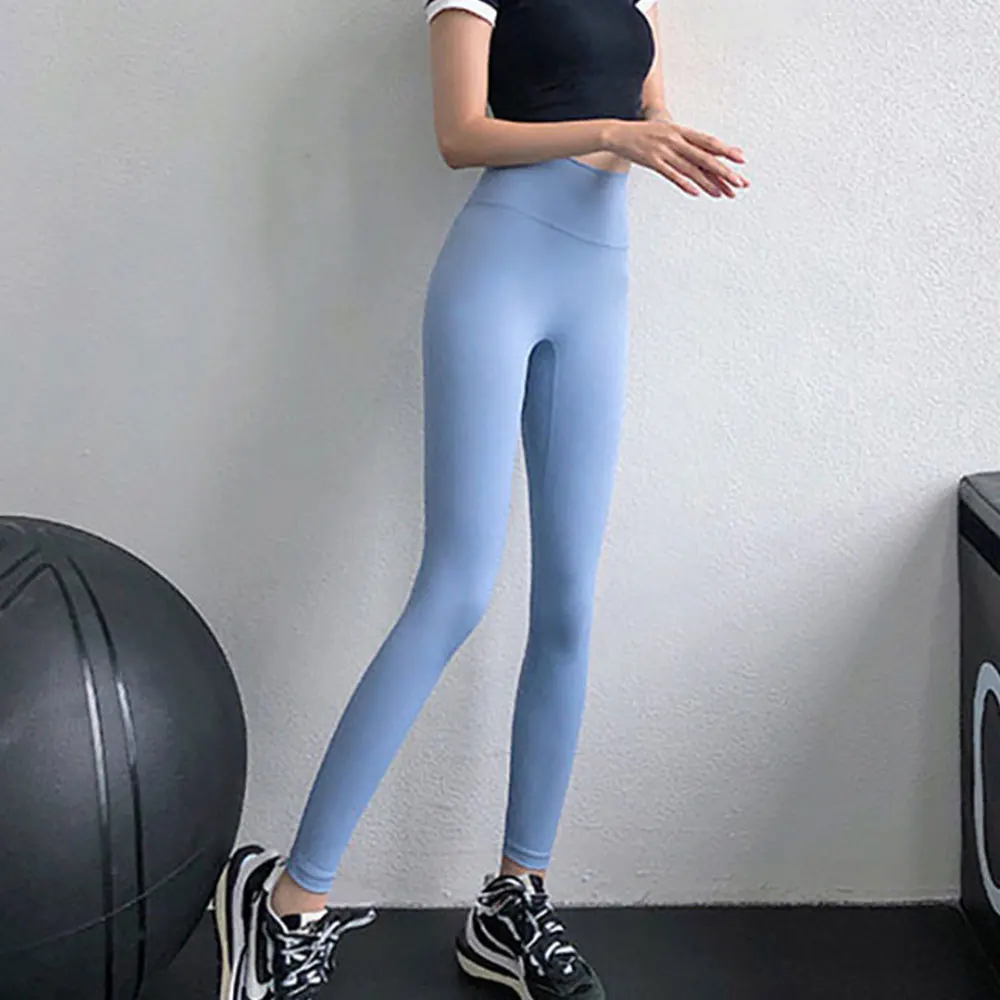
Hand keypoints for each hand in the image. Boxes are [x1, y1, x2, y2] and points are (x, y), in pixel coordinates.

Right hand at [606, 118, 748, 197]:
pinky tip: (696, 192)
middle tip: (739, 181)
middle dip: (724, 171)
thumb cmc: (644, 135)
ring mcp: (664, 150)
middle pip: (704, 157)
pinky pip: (671, 174)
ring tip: (722, 193)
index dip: (726, 150)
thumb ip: (684, 141)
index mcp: (681, 131)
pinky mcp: (652, 161)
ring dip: (708, 182)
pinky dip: (684, 183)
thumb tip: (702, 150)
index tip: (741, 160)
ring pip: (691, 168)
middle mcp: (676, 140)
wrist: (619, 133)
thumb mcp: (667, 133)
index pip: (708, 142)